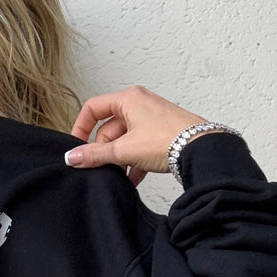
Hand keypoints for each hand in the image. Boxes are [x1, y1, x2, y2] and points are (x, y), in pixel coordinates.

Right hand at [64, 84, 218, 187]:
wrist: (202, 149)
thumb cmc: (169, 140)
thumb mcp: (125, 150)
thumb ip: (96, 154)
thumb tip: (73, 157)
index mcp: (128, 99)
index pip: (93, 108)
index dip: (81, 127)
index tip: (77, 146)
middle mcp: (140, 104)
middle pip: (109, 127)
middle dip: (104, 149)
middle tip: (101, 166)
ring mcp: (152, 118)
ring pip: (125, 138)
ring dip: (119, 158)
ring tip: (119, 174)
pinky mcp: (162, 132)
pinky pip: (139, 145)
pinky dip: (134, 160)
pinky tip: (134, 178)